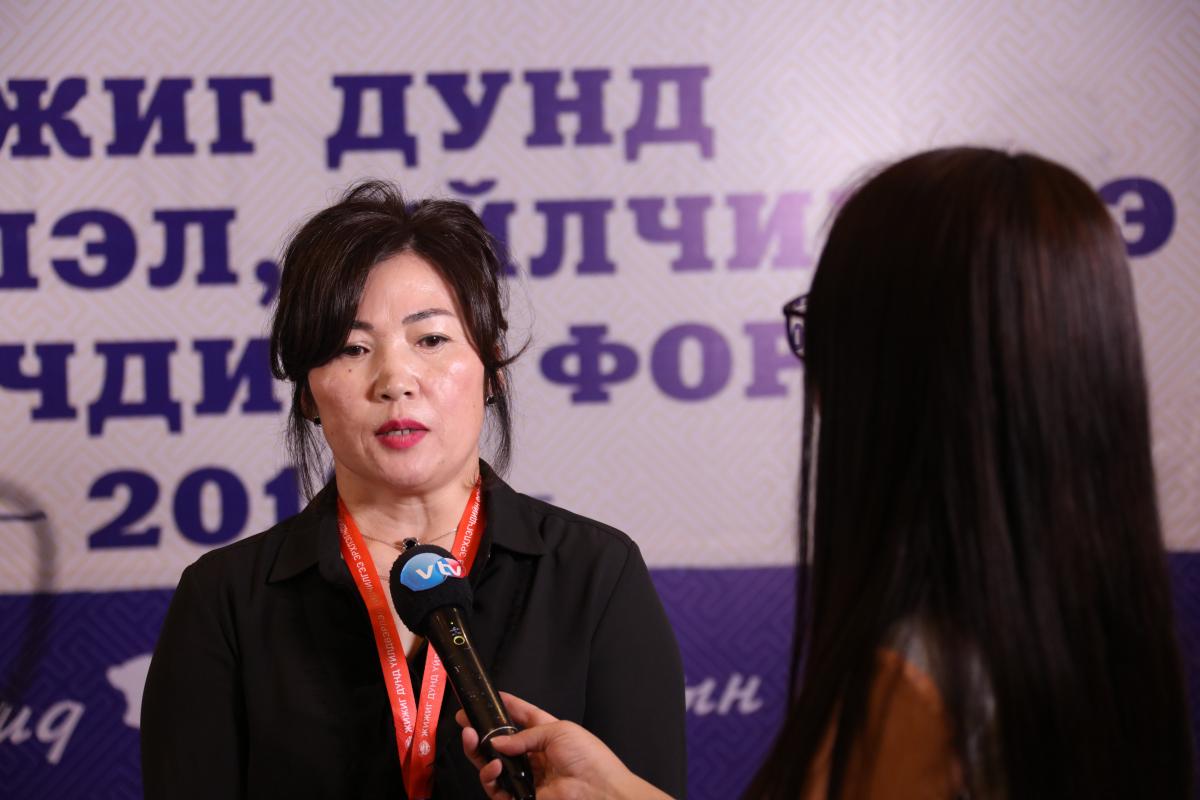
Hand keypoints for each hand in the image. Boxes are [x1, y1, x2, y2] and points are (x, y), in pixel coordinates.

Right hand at [457, 692, 672, 799]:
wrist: (599, 790)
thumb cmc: (588, 757)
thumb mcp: (558, 731)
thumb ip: (524, 735)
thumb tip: (496, 740)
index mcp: (546, 734)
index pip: (521, 717)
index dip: (505, 707)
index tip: (488, 698)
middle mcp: (533, 756)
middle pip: (499, 743)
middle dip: (480, 732)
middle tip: (465, 722)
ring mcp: (526, 777)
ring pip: (491, 765)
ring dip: (478, 752)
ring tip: (472, 740)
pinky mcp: (521, 797)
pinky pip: (496, 788)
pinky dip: (490, 776)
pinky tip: (494, 767)